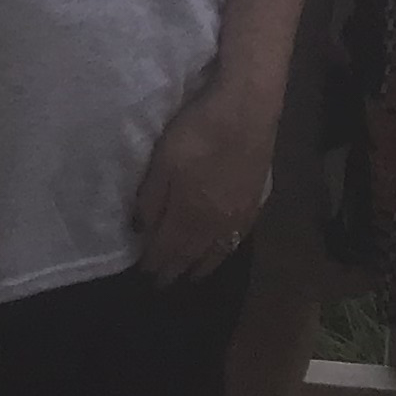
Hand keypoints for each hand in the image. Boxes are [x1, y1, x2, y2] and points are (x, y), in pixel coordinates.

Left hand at [133, 85, 275, 283]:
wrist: (246, 112)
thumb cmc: (198, 132)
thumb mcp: (162, 162)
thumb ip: (151, 199)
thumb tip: (140, 231)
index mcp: (188, 215)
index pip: (167, 248)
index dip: (155, 262)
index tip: (144, 273)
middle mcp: (214, 224)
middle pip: (191, 255)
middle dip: (174, 270)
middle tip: (162, 283)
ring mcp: (238, 216)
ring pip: (217, 252)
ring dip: (201, 267)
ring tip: (191, 277)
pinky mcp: (255, 203)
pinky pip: (237, 239)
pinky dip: (225, 251)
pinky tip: (222, 250)